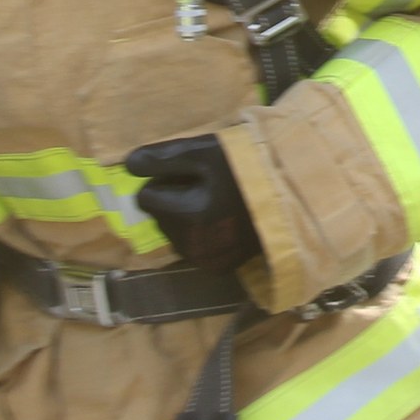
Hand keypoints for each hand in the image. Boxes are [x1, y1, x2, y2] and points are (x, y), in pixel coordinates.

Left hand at [124, 135, 262, 271]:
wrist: (292, 195)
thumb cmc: (249, 167)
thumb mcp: (206, 151)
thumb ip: (164, 157)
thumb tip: (127, 165)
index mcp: (190, 214)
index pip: (146, 197)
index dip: (166, 180)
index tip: (194, 173)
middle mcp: (193, 245)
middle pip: (158, 217)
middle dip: (174, 200)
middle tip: (208, 186)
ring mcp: (206, 260)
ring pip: (173, 233)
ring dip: (185, 217)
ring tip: (217, 202)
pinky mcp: (219, 268)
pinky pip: (191, 248)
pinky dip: (199, 233)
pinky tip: (222, 221)